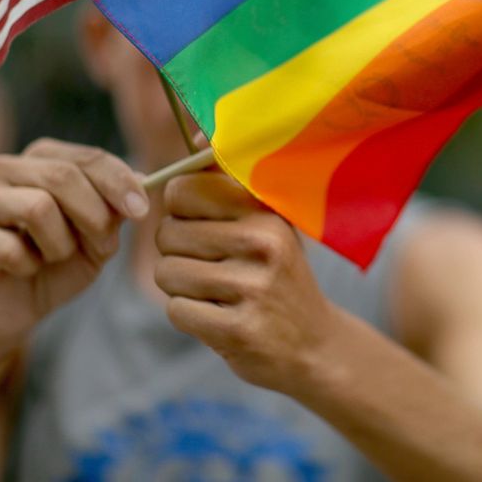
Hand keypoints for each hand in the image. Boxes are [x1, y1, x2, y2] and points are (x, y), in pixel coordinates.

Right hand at [0, 139, 148, 343]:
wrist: (15, 308)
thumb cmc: (58, 263)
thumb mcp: (99, 237)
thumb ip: (115, 208)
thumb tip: (144, 179)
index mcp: (41, 159)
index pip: (88, 158)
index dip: (120, 183)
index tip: (142, 210)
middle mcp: (4, 168)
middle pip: (63, 177)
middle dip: (94, 216)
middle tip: (101, 245)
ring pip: (38, 207)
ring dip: (60, 244)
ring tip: (52, 257)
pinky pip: (8, 247)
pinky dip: (29, 266)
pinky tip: (23, 269)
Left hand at [155, 171, 338, 394]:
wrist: (315, 346)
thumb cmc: (277, 275)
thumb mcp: (267, 223)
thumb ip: (229, 182)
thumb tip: (197, 135)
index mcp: (264, 212)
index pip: (183, 190)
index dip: (180, 211)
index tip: (202, 226)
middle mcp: (262, 244)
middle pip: (167, 233)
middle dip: (177, 253)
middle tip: (210, 267)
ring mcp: (252, 288)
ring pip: (166, 273)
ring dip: (181, 287)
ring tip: (216, 293)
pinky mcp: (238, 330)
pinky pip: (176, 310)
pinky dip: (189, 316)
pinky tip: (218, 318)